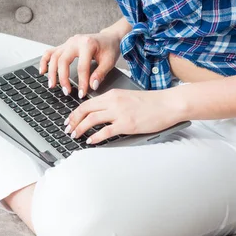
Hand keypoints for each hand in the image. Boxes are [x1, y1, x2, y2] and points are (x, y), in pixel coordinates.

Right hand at [39, 31, 120, 97]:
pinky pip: (50, 52)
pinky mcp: (64, 45)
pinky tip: (43, 72)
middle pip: (63, 61)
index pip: (82, 67)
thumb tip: (92, 86)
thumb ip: (100, 74)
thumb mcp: (109, 61)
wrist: (108, 37)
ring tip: (52, 85)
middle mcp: (75, 42)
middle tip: (66, 91)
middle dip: (63, 78)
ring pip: (54, 57)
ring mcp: (68, 42)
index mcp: (87, 44)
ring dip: (52, 72)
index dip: (81, 82)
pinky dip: (44, 61)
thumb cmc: (109, 48)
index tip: (81, 94)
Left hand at [63, 88, 181, 144]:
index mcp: (113, 94)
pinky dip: (95, 137)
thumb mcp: (127, 98)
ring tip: (75, 135)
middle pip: (85, 110)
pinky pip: (105, 131)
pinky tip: (90, 141)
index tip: (70, 120)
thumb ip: (113, 104)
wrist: (168, 104)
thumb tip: (100, 114)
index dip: (75, 113)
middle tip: (68, 129)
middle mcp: (113, 102)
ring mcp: (119, 113)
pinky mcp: (127, 124)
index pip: (87, 103)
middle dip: (73, 121)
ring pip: (91, 120)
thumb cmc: (151, 103)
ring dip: (80, 128)